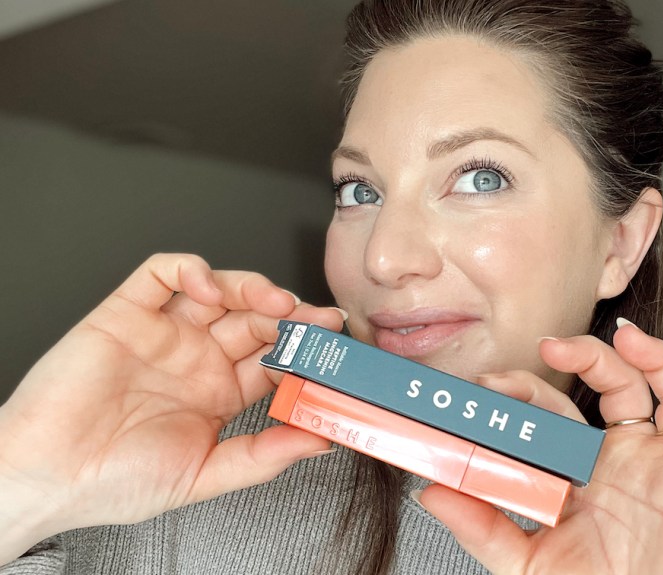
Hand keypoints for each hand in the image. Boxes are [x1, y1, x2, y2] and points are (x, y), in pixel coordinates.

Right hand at [0, 254, 342, 560]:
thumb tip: (323, 439)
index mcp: (221, 392)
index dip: (306, 350)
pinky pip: (163, 274)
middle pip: (257, 319)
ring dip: (254, 288)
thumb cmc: (115, 481)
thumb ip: (266, 455)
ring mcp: (166, 331)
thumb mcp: (206, 475)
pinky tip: (208, 288)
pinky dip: (190, 270)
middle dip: (291, 315)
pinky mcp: (127, 312)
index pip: (277, 358)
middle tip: (316, 321)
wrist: (46, 478)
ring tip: (276, 303)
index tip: (335, 350)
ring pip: (221, 290)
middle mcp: (198, 357)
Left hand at [415, 320, 662, 574]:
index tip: (489, 385)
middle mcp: (629, 460)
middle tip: (546, 350)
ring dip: (652, 357)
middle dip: (581, 361)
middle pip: (612, 388)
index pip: (556, 413)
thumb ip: (481, 527)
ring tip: (624, 338)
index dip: (527, 393)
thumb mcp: (526, 564)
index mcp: (584, 474)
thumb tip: (430, 490)